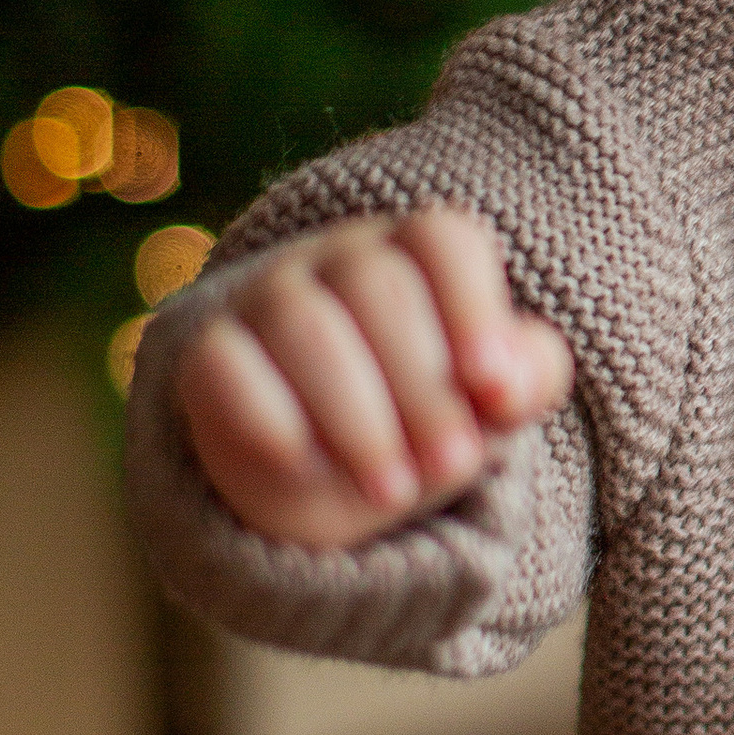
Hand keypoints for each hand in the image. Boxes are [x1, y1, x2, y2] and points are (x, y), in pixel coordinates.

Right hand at [174, 207, 575, 551]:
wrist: (324, 478)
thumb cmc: (423, 419)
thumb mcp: (487, 405)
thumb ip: (525, 377)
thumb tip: (509, 383)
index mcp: (413, 254)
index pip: (441, 242)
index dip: (474, 312)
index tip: (496, 396)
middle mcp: (336, 261)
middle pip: (379, 289)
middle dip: (424, 389)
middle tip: (453, 465)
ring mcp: (266, 299)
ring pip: (307, 327)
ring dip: (358, 418)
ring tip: (394, 492)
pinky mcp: (208, 354)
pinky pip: (228, 368)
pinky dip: (272, 421)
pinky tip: (308, 468)